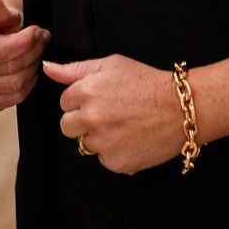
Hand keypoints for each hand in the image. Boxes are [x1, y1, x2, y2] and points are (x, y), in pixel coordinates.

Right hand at [0, 0, 49, 111]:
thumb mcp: (1, 12)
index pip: (0, 50)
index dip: (26, 42)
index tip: (38, 31)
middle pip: (9, 69)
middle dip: (33, 52)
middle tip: (43, 40)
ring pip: (13, 85)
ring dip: (33, 67)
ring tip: (38, 52)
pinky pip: (12, 99)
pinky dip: (28, 84)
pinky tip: (30, 68)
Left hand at [43, 55, 180, 174]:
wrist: (180, 108)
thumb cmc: (146, 82)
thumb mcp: (112, 64)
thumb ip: (75, 69)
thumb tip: (47, 68)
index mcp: (88, 90)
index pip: (64, 102)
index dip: (81, 99)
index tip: (100, 97)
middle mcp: (92, 118)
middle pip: (67, 126)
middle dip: (82, 120)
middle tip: (107, 112)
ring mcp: (103, 143)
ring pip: (84, 144)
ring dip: (98, 137)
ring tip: (122, 124)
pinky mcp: (115, 163)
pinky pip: (103, 159)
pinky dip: (114, 151)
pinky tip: (130, 137)